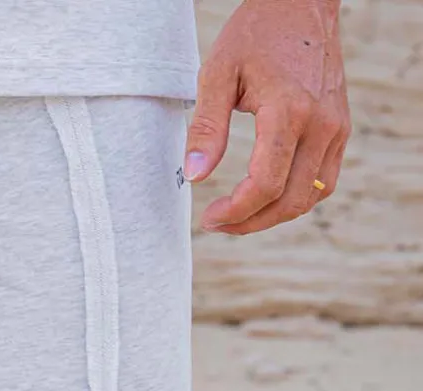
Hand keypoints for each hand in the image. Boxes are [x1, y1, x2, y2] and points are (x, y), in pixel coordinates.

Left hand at [184, 0, 349, 234]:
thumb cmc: (255, 34)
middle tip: (219, 222)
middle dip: (250, 222)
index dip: (235, 212)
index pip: (265, 185)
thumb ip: (205, 127)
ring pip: (309, 198)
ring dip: (273, 216)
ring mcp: (336, 128)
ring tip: (240, 214)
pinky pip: (323, 182)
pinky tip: (268, 197)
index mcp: (289, 110)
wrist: (300, 4)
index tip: (209, 218)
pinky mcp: (341, 129)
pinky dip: (296, 199)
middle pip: (289, 200)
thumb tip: (195, 176)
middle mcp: (321, 123)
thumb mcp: (218, 73)